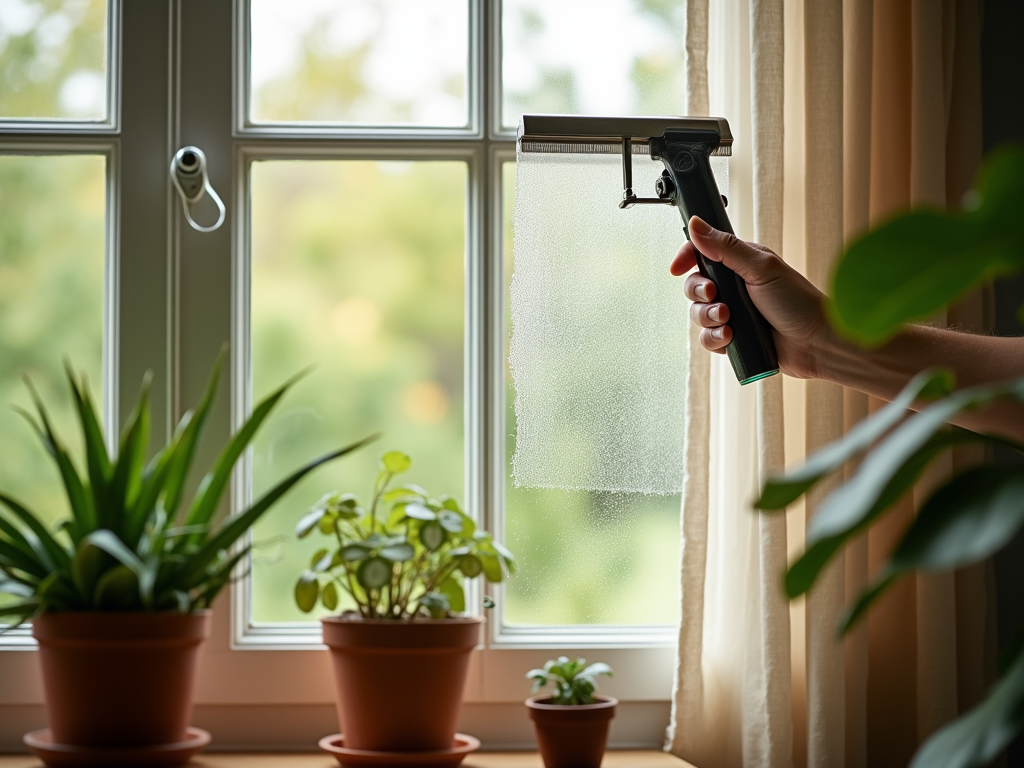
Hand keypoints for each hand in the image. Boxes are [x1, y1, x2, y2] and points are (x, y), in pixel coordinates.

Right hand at [670, 215, 831, 378]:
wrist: (816, 343)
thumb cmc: (798, 302)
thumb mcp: (761, 267)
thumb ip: (725, 247)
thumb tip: (696, 224)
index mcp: (741, 263)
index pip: (703, 253)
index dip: (687, 258)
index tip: (677, 268)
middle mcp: (735, 287)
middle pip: (694, 285)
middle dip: (699, 293)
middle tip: (716, 296)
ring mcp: (733, 313)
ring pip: (698, 314)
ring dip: (708, 317)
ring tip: (729, 320)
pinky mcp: (733, 338)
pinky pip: (708, 338)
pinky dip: (715, 338)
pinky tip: (731, 337)